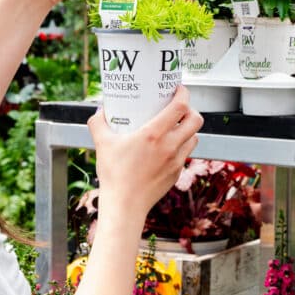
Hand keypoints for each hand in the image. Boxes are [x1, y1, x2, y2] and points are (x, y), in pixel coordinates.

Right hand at [88, 86, 201, 219]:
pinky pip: (186, 153)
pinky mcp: (177, 172)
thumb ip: (98, 123)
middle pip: (196, 119)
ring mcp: (176, 160)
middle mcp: (170, 145)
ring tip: (175, 126)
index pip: (180, 107)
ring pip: (194, 137)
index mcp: (154, 134)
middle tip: (179, 107)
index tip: (178, 89)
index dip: (183, 94)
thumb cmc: (114, 175)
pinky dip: (182, 146)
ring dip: (188, 128)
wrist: (125, 206)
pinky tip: (168, 147)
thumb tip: (99, 110)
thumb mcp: (102, 144)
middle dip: (191, 109)